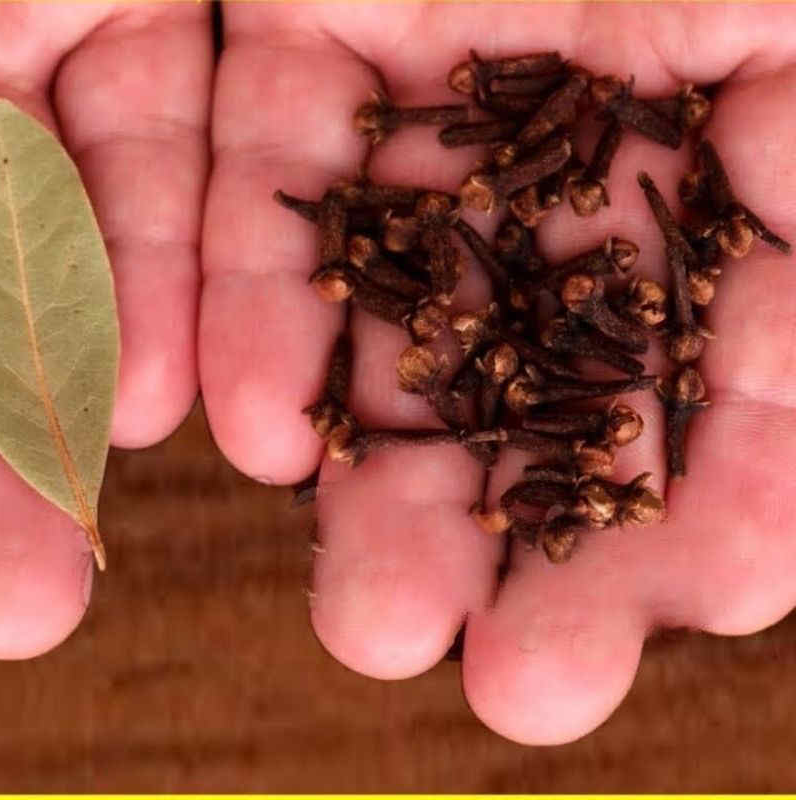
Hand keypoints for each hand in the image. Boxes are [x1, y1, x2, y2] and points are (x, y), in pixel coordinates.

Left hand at [202, 4, 795, 743]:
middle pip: (559, 366)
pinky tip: (255, 434)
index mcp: (746, 130)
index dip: (741, 481)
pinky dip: (260, 306)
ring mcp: (439, 88)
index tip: (708, 607)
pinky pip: (267, 180)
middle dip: (538, 530)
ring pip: (404, 313)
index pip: (756, 343)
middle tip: (521, 687)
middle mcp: (583, 131)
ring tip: (375, 623)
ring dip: (385, 475)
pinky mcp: (307, 32)